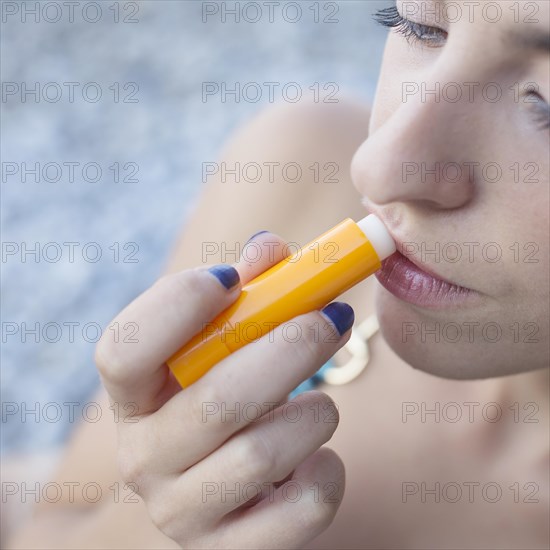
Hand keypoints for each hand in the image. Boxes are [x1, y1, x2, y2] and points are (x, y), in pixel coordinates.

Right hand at [95, 232, 351, 548]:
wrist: (228, 493)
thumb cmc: (228, 399)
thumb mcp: (225, 348)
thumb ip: (248, 292)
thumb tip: (268, 247)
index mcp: (134, 397)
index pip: (123, 351)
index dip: (176, 306)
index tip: (233, 277)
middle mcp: (143, 458)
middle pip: (217, 402)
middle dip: (289, 350)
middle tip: (332, 318)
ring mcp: (182, 512)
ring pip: (262, 456)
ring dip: (314, 414)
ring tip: (320, 403)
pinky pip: (300, 511)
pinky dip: (327, 473)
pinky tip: (318, 457)